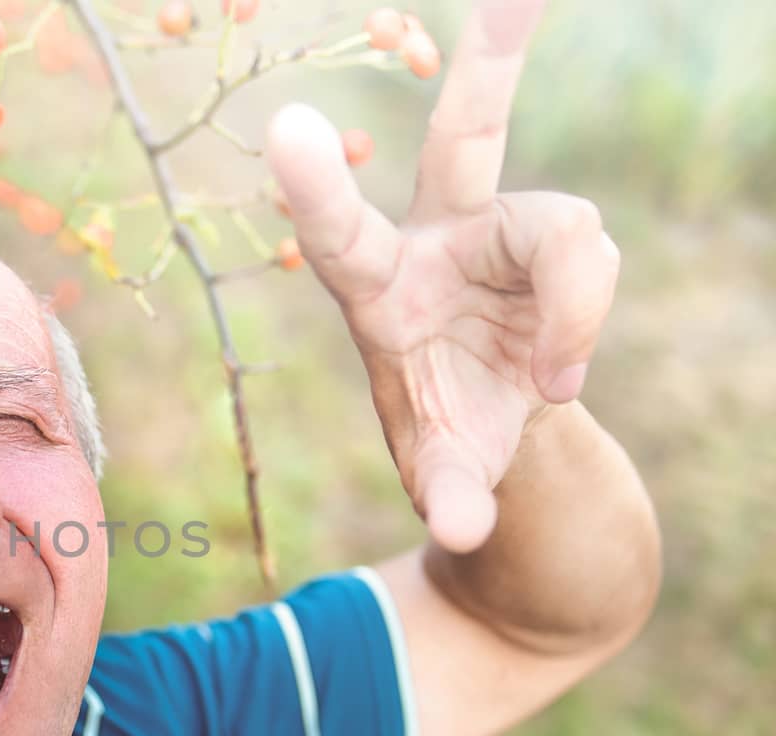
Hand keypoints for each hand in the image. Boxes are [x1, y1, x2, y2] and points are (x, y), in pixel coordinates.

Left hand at [265, 0, 618, 553]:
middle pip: (470, 135)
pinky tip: (558, 373)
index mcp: (377, 292)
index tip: (289, 125)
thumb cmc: (447, 441)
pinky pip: (597, 258)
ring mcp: (507, 234)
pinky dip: (586, 320)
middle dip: (495, 56)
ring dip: (572, 312)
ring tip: (548, 384)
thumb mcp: (442, 474)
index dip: (319, 189)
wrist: (504, 432)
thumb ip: (450, 495)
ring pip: (569, 229)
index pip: (343, 236)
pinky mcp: (562, 245)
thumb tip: (463, 526)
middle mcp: (440, 240)